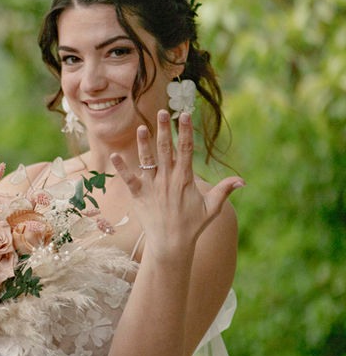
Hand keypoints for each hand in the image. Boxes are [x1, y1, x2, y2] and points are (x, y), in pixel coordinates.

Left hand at [110, 110, 244, 259]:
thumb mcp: (212, 207)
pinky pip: (128, 179)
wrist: (171, 243)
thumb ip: (224, 190)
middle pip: (165, 149)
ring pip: (147, 161)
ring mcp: (152, 186)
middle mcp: (167, 179)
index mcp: (185, 179)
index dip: (185, 131)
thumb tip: (242, 180)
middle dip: (164, 130)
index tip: (184, 115)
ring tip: (141, 128)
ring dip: (143, 144)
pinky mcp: (138, 195)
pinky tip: (114, 155)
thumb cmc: (192, 224)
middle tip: (162, 112)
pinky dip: (121, 168)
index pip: (185, 150)